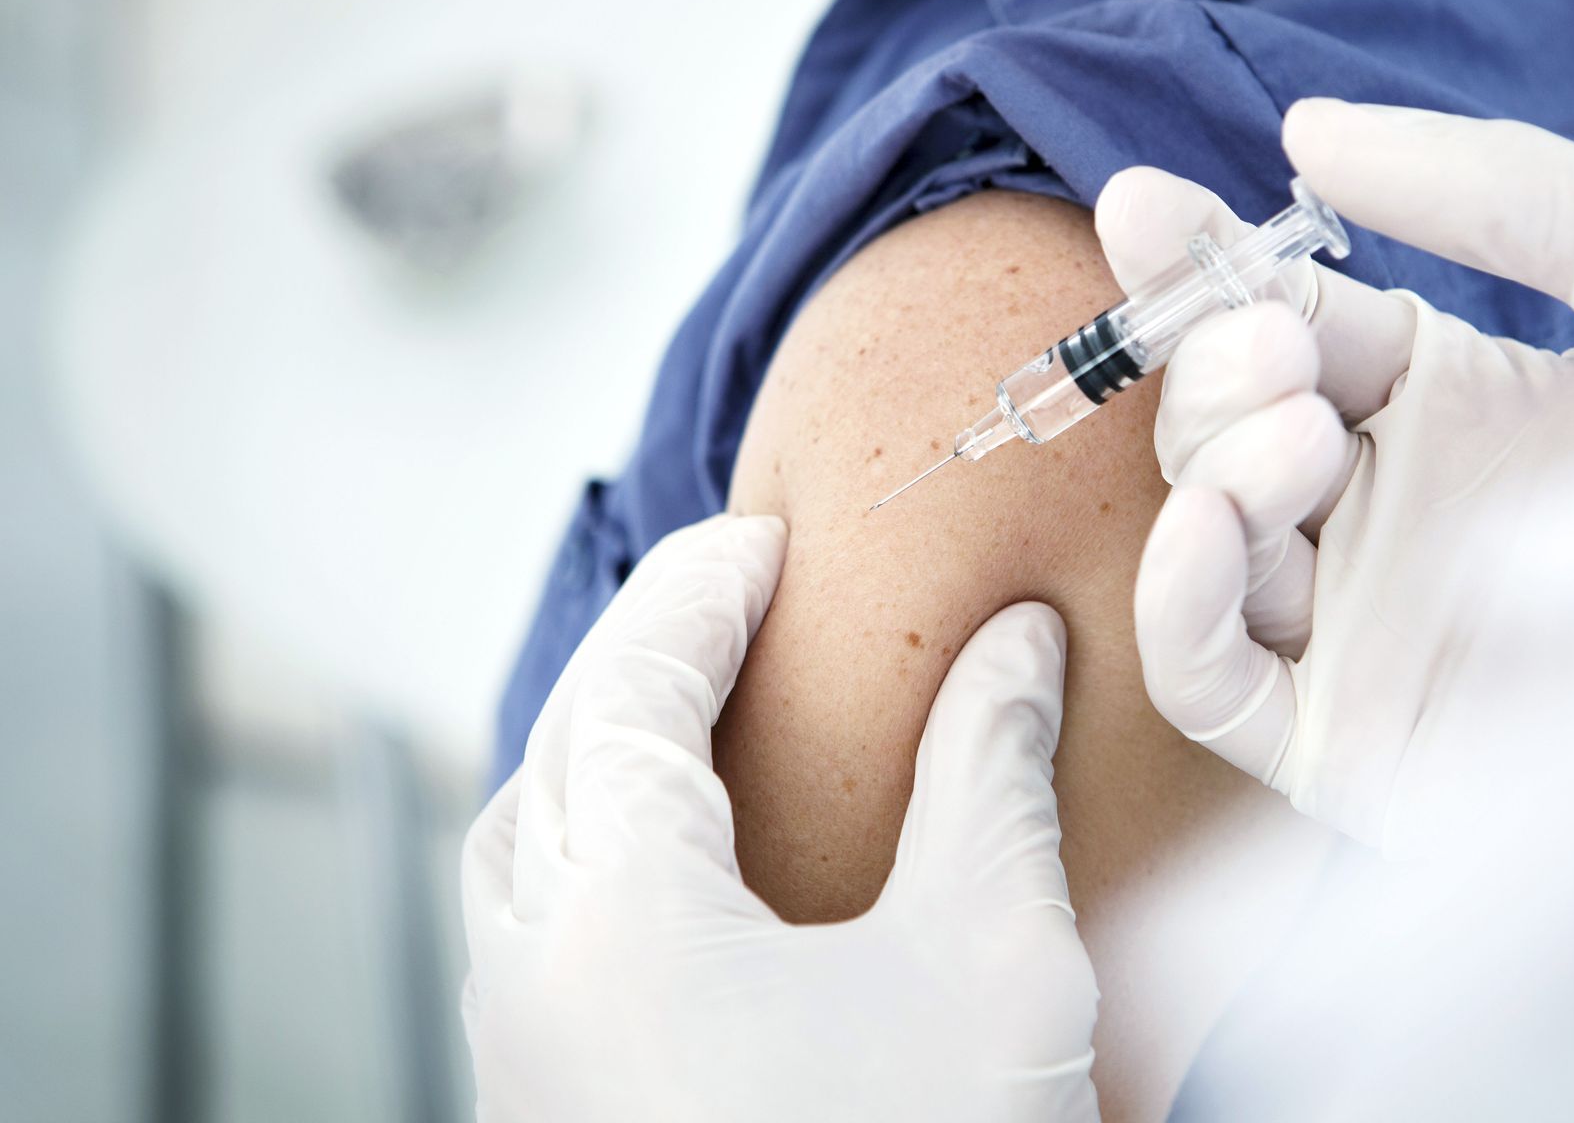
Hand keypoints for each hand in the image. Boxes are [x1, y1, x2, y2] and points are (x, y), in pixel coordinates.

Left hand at [460, 514, 1097, 1120]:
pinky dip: (596, 861)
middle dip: (637, 660)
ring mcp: (531, 1075)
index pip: (631, 693)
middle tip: (736, 606)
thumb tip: (1016, 645)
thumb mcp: (992, 958)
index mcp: (617, 923)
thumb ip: (991, 777)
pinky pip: (537, 946)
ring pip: (521, 860)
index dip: (699, 593)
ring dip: (596, 762)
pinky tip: (694, 879)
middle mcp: (535, 990)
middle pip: (555, 760)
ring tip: (701, 721)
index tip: (770, 540)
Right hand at [1100, 100, 1573, 850]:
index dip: (1204, 259)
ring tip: (1304, 430)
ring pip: (1203, 531)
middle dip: (1216, 363)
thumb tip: (1310, 130)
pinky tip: (1213, 527)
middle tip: (1280, 344)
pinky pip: (1203, 674)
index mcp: (1442, 401)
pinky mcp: (1336, 737)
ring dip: (1217, 459)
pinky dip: (1177, 597)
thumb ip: (1504, 186)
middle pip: (1219, 418)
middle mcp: (1382, 509)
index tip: (1146, 204)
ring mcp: (1352, 624)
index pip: (1282, 317)